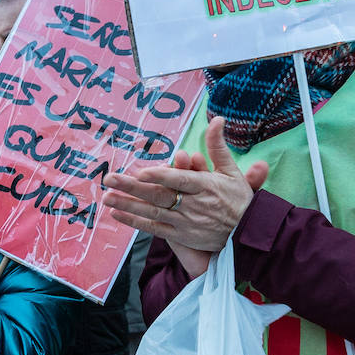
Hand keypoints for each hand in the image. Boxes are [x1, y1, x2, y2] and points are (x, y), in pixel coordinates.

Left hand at [102, 117, 269, 272]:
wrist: (247, 234)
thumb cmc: (238, 199)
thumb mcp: (231, 170)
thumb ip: (218, 146)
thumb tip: (217, 119)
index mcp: (206, 186)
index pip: (180, 180)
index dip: (161, 176)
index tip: (142, 171)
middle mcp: (193, 205)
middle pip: (159, 195)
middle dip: (133, 187)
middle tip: (110, 178)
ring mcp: (185, 222)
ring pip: (153, 212)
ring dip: (128, 204)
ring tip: (107, 196)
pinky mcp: (180, 235)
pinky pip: (154, 228)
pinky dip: (135, 221)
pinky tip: (117, 213)